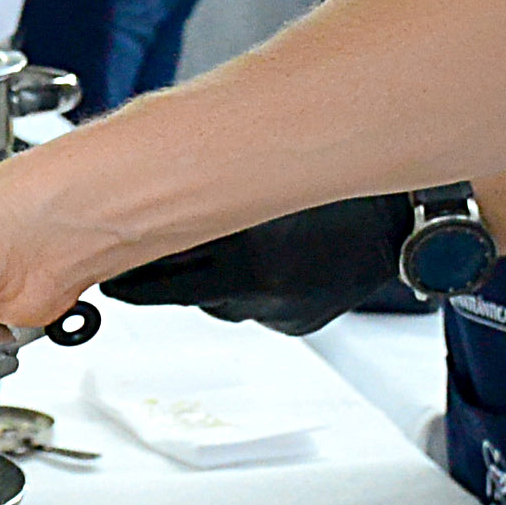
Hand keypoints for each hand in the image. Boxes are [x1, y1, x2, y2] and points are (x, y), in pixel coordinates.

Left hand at [105, 192, 407, 332]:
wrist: (397, 220)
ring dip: (210, 279)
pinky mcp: (296, 323)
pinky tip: (270, 261)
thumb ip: (201, 200)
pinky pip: (251, 309)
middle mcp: (262, 290)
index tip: (108, 272)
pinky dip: (247, 290)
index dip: (126, 279)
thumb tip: (144, 205)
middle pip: (179, 295)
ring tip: (232, 243)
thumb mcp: (257, 181)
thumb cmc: (334, 190)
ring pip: (214, 301)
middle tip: (143, 259)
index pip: (156, 285)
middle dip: (159, 278)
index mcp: (247, 256)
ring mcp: (280, 310)